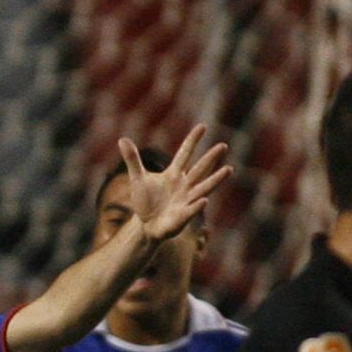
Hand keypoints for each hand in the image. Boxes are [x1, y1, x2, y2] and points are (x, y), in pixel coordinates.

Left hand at [119, 125, 233, 240]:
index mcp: (174, 174)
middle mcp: (184, 185)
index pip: (185, 154)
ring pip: (204, 188)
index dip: (192, 141)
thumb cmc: (146, 200)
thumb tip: (122, 139)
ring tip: (228, 169)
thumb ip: (133, 159)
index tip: (202, 126)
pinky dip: (196, 206)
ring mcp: (186, 200)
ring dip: (215, 180)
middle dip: (211, 158)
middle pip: (199, 169)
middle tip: (223, 145)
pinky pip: (191, 210)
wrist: (145, 224)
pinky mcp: (182, 216)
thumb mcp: (137, 178)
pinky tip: (204, 201)